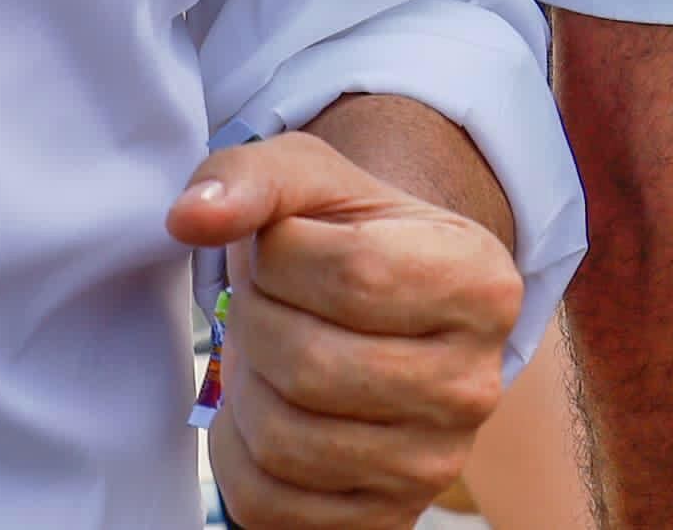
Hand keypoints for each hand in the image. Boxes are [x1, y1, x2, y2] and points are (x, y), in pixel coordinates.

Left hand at [172, 127, 522, 529]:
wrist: (381, 308)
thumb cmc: (345, 234)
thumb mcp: (311, 178)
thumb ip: (251, 176)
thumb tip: (191, 215)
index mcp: (481, 284)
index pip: (355, 276)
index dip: (282, 258)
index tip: (281, 246)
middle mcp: (474, 385)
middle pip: (312, 365)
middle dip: (255, 321)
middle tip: (263, 299)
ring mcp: (433, 464)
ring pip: (286, 439)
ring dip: (245, 386)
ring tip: (265, 349)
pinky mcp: (382, 520)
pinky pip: (269, 503)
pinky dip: (238, 451)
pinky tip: (264, 403)